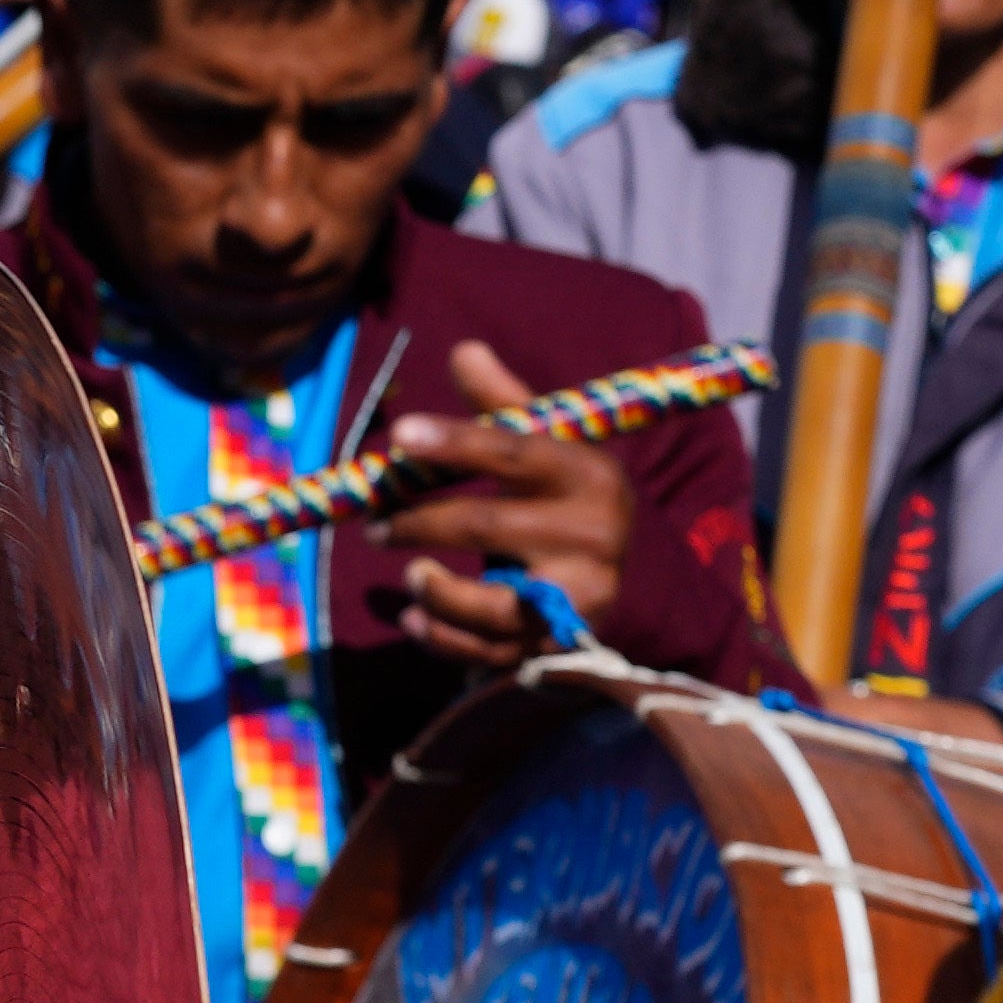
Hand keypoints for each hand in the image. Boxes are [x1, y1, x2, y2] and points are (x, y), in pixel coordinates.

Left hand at [379, 339, 647, 679]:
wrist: (628, 569)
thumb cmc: (564, 494)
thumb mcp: (547, 443)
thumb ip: (503, 403)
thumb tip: (463, 351)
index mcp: (587, 474)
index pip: (512, 452)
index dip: (454, 442)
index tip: (400, 434)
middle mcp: (591, 537)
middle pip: (487, 526)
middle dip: (419, 522)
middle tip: (373, 520)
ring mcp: (576, 597)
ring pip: (493, 605)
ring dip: (436, 590)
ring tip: (408, 574)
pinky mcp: (556, 643)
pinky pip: (490, 651)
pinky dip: (444, 639)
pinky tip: (413, 618)